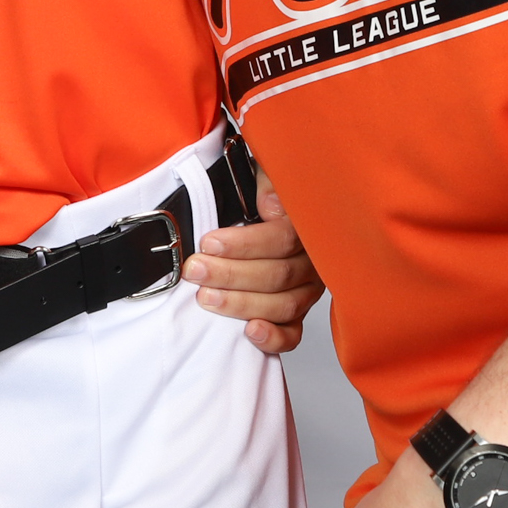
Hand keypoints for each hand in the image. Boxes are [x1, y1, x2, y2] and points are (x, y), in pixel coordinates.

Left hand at [186, 176, 323, 354]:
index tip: (209, 243)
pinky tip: (250, 332)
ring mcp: (306, 290)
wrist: (258, 210)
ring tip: (206, 297)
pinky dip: (274, 338)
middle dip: (230, 274)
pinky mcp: (295, 314)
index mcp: (307, 225)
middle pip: (278, 275)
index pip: (283, 239)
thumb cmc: (260, 191)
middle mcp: (312, 261)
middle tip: (195, 269)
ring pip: (282, 305)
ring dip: (240, 303)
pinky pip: (292, 333)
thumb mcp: (263, 169)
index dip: (245, 244)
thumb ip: (269, 182)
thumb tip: (272, 208)